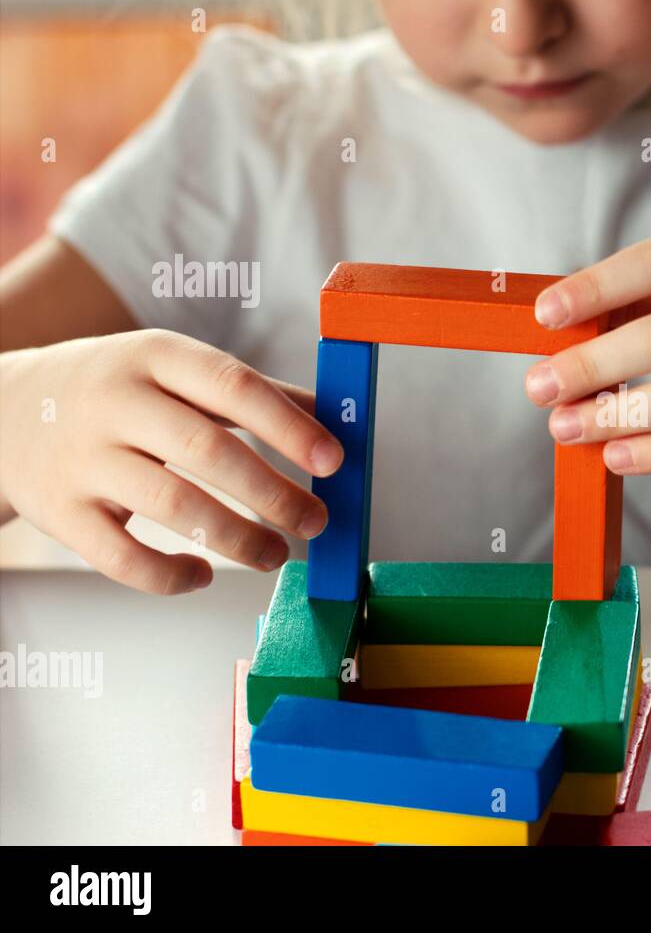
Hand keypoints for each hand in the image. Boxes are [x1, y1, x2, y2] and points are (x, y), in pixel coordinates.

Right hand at [0, 329, 342, 593]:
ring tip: (276, 554)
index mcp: (155, 356)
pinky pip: (120, 558)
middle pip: (207, 451)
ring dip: (237, 539)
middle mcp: (114, 402)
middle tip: (316, 521)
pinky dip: (170, 575)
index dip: (288, 426)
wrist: (4, 409)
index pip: (232, 386)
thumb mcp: (176, 370)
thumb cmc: (118, 390)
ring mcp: (81, 458)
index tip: (334, 461)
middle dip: (274, 494)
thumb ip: (253, 394)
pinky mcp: (58, 512)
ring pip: (171, 507)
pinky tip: (203, 574)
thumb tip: (336, 421)